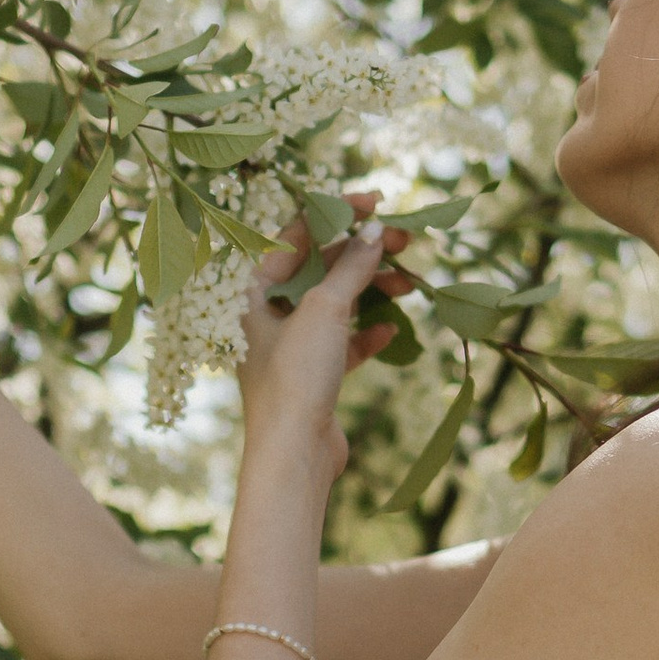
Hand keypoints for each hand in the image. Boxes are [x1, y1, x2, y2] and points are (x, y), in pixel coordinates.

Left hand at [237, 197, 407, 494]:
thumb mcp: (325, 311)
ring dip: (371, 291)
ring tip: (409, 286)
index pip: (295, 235)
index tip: (378, 204)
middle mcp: (264, 313)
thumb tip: (376, 231)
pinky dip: (366, 334)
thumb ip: (352, 267)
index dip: (337, 214)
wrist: (293, 455)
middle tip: (406, 243)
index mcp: (249, 289)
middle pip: (319, 269)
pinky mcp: (310, 376)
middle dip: (363, 254)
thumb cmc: (294, 377)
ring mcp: (288, 345)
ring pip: (335, 304)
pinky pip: (342, 343)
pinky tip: (391, 331)